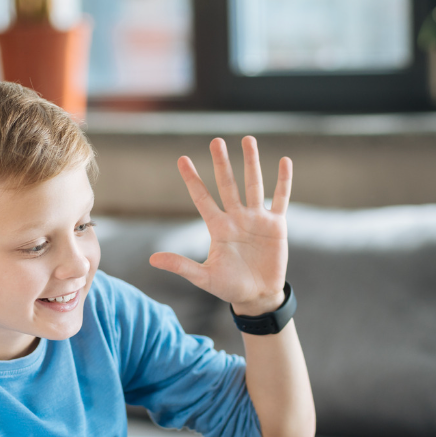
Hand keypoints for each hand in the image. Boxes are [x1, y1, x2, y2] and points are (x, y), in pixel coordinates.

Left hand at [150, 136, 292, 315]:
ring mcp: (257, 219)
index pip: (202, 197)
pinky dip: (283, 181)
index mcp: (218, 227)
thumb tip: (152, 259)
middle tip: (216, 141)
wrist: (257, 296)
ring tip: (248, 140)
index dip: (192, 179)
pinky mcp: (276, 225)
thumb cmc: (229, 287)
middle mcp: (236, 218)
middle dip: (222, 163)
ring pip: (254, 185)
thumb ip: (180, 266)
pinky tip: (284, 161)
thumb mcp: (203, 277)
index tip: (182, 159)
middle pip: (227, 184)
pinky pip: (281, 198)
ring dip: (251, 163)